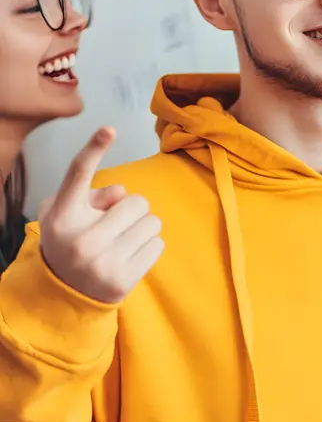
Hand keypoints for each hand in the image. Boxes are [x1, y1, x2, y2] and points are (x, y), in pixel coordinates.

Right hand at [38, 127, 163, 303]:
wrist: (67, 293)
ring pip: (152, 222)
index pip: (78, 174)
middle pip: (134, 201)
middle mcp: (81, 238)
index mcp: (62, 215)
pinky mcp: (123, 279)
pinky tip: (131, 255)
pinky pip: (158, 244)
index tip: (109, 129)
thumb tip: (122, 192)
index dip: (93, 148)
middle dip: (132, 209)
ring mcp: (102, 261)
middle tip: (118, 224)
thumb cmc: (71, 240)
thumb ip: (91, 194)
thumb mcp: (66, 214)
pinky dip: (149, 246)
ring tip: (125, 239)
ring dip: (143, 227)